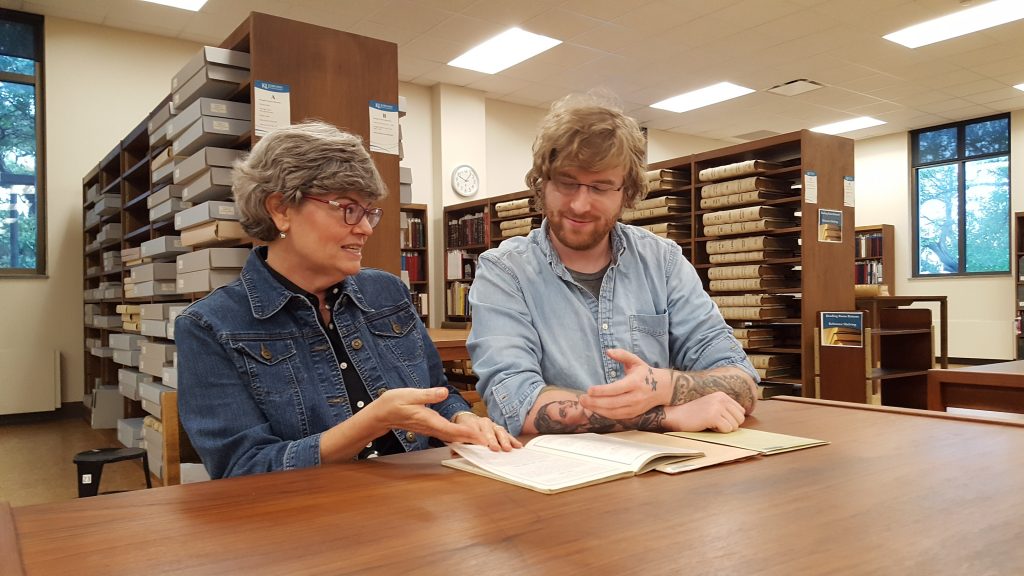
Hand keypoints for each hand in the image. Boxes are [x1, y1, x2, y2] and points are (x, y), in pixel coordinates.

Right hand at [368, 388, 519, 449]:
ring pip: (452, 437)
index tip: (481, 438)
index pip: (452, 429)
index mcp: (429, 420)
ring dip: (468, 439)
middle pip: (456, 436)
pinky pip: (448, 434)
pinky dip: (459, 435)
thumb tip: (444, 392)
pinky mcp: (430, 427)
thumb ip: (428, 395)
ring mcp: (431, 429)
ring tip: (484, 441)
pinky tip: (467, 435)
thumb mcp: (411, 394)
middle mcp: (432, 427)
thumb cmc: (394, 403)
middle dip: (473, 440)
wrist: (382, 414)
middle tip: (490, 444)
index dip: (468, 434)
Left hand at [452, 412, 522, 451]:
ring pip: (500, 431)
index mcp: (472, 423)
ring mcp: (493, 425)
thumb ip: (457, 445)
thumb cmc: (463, 430)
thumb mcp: (458, 436)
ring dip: (505, 440)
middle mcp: (483, 422)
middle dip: (493, 440)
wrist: (467, 419)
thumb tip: (454, 454)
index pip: (476, 431)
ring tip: (508, 448)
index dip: (480, 439)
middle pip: (489, 431)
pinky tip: (517, 445)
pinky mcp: (499, 428)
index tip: (484, 446)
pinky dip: (512, 440)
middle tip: (496, 448)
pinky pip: (507, 434)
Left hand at [578, 348, 665, 418]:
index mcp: (635, 383)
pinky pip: (617, 416)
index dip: (602, 391)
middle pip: (613, 403)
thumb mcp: (635, 361)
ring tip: (585, 403)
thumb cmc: (645, 373)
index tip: (589, 390)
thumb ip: (622, 354)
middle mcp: (636, 397)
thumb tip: (608, 351)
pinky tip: (594, 408)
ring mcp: (635, 407)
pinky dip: (604, 414)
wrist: (663, 388)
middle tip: (582, 398)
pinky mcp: (634, 414)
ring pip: (613, 412)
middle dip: (595, 402)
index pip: (616, 389)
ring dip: (597, 409)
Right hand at [662, 391, 745, 432]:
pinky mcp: (713, 416)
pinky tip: (707, 426)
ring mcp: (718, 407)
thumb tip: (741, 419)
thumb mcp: (711, 405)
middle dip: (730, 425)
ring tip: (709, 423)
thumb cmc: (693, 414)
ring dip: (723, 428)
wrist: (675, 414)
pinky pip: (727, 429)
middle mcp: (721, 399)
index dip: (731, 419)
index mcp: (722, 395)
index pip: (741, 411)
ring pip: (734, 426)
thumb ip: (725, 409)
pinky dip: (718, 431)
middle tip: (714, 423)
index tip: (718, 419)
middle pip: (740, 419)